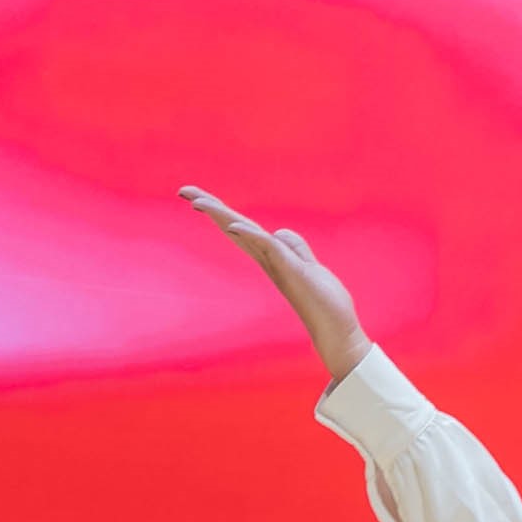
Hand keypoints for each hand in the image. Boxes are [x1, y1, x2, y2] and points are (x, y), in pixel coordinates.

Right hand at [181, 186, 365, 385]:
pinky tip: (235, 226)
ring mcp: (278, 266)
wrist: (337, 331)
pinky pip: (269, 249)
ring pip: (245, 234)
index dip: (221, 212)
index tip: (196, 197)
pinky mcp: (293, 271)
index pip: (242, 229)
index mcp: (271, 257)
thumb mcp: (308, 266)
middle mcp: (269, 260)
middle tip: (184, 190)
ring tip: (197, 201)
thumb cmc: (323, 302)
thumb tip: (278, 232)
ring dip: (222, 216)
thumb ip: (294, 248)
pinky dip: (251, 236)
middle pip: (235, 228)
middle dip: (211, 208)